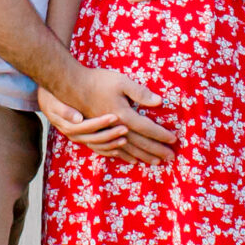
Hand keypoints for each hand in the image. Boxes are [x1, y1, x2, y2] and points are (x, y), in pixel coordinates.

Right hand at [39, 87, 127, 154]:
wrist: (48, 98)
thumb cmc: (53, 95)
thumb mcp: (54, 100)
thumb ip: (64, 110)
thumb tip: (77, 119)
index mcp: (68, 125)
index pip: (86, 127)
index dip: (101, 123)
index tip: (114, 116)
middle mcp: (74, 135)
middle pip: (94, 139)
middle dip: (110, 135)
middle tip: (125, 128)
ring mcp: (79, 138)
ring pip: (97, 146)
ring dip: (111, 144)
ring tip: (125, 138)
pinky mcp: (84, 139)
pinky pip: (97, 149)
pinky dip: (108, 150)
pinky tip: (119, 149)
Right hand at [61, 66, 175, 166]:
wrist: (70, 86)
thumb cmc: (97, 81)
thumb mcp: (121, 81)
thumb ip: (141, 92)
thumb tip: (159, 101)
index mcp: (123, 115)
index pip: (147, 128)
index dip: (161, 135)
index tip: (174, 140)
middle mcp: (115, 127)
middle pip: (140, 142)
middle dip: (157, 150)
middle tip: (171, 158)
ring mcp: (105, 132)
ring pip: (128, 149)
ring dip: (143, 156)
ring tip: (156, 163)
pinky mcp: (97, 133)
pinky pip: (113, 150)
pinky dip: (124, 156)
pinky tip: (131, 160)